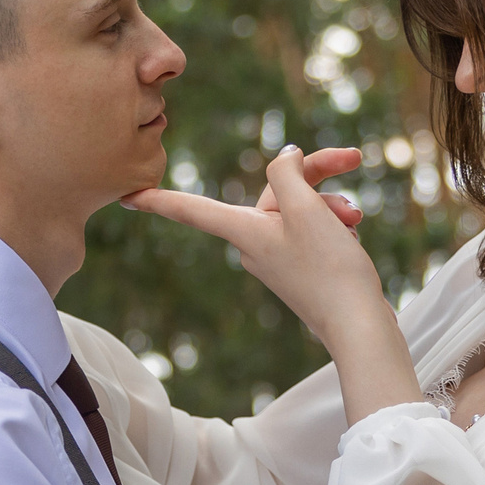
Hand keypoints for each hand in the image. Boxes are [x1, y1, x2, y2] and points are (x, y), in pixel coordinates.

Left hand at [123, 146, 395, 353]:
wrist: (359, 326)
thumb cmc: (330, 268)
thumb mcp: (306, 208)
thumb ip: (288, 172)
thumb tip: (284, 160)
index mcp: (243, 232)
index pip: (191, 209)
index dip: (158, 200)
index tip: (126, 197)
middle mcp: (253, 245)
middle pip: (276, 190)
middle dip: (315, 176)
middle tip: (350, 159)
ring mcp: (277, 257)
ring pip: (299, 208)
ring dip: (330, 204)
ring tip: (352, 219)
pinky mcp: (299, 267)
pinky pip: (311, 229)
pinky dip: (333, 225)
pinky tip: (352, 236)